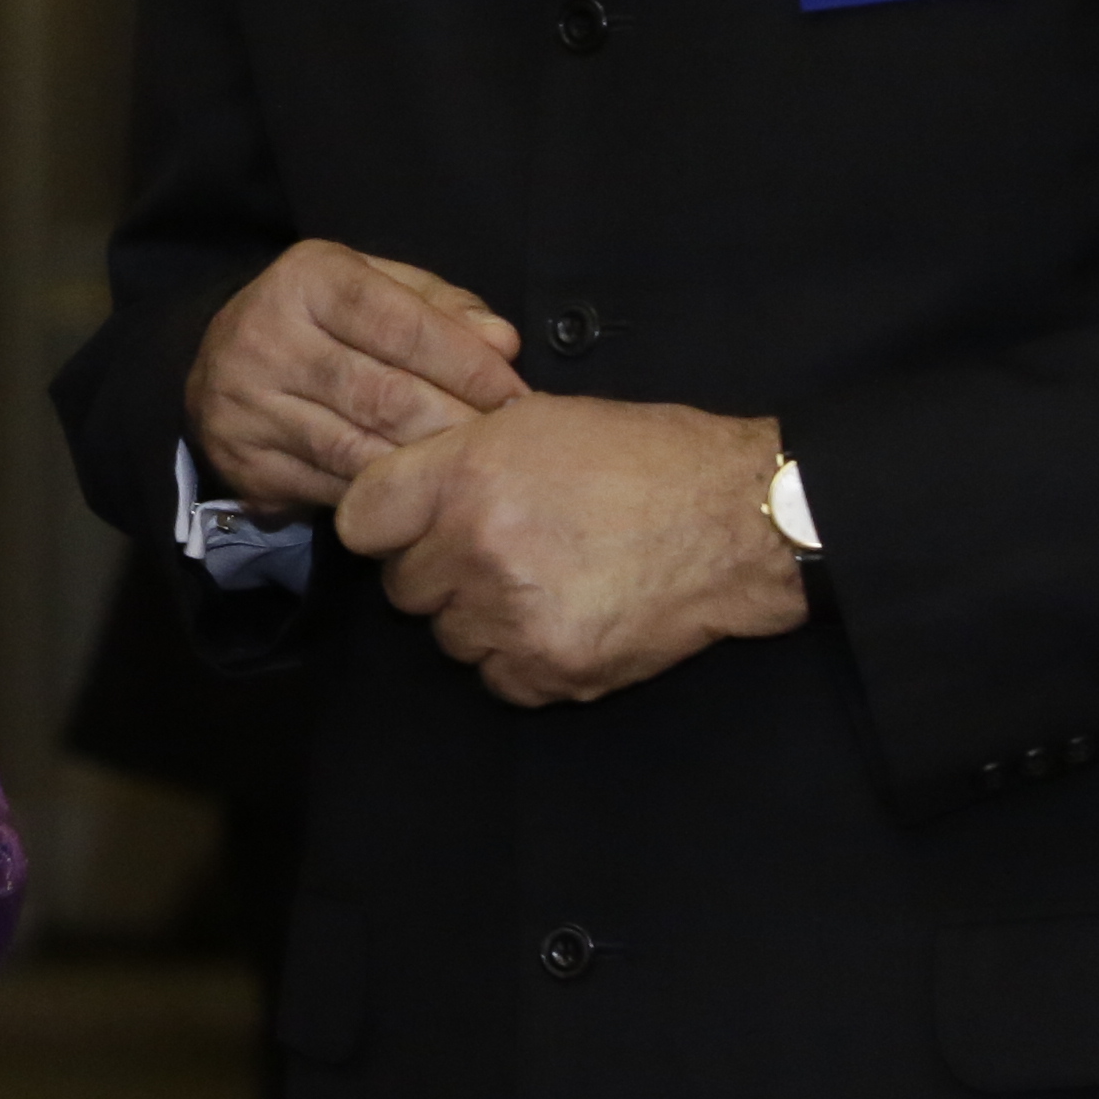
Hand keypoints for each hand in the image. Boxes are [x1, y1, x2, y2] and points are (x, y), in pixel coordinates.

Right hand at [187, 242, 526, 512]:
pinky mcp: (243, 462)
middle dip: (455, 424)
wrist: (216, 364)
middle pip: (383, 394)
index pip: (400, 324)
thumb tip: (503, 344)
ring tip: (473, 475)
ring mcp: (246, 405)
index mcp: (307, 279)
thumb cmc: (322, 320)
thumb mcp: (375, 288)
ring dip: (426, 468)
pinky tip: (420, 496)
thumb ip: (441, 308)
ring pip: (357, 449)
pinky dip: (383, 496)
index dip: (466, 364)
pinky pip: (330, 489)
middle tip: (506, 448)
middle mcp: (265, 337)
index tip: (516, 396)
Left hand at [333, 397, 808, 704]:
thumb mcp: (536, 421)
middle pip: (403, 585)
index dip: (387, 522)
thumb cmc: (645, 460)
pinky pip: (496, 677)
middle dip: (440, 570)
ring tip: (542, 580)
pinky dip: (520, 656)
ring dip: (480, 617)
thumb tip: (401, 493)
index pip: (361, 520)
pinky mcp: (549, 668)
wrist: (737, 520)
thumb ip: (455, 457)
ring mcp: (511, 615)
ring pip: (448, 636)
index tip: (411, 524)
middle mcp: (477, 546)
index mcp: (465, 474)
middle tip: (501, 548)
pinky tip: (563, 616)